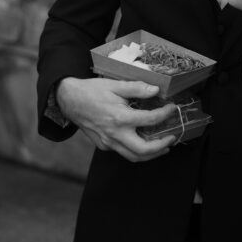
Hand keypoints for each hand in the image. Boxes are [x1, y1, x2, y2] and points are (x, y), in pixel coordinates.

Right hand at [56, 77, 178, 161]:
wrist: (69, 100)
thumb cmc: (92, 91)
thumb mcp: (115, 85)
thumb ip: (137, 88)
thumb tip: (156, 90)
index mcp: (119, 117)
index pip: (150, 120)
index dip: (165, 114)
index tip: (172, 109)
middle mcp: (114, 134)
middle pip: (143, 150)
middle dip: (162, 146)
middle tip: (172, 138)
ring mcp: (108, 142)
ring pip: (133, 156)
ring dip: (151, 154)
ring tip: (163, 147)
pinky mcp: (104, 145)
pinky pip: (123, 152)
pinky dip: (137, 150)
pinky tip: (143, 141)